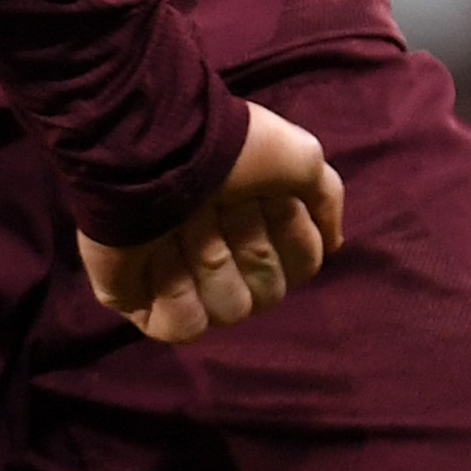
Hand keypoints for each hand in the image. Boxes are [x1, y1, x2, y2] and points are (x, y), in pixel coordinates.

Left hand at [75, 98, 343, 343]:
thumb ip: (325, 197)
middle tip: (213, 207)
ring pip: (229, 310)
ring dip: (208, 262)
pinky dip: (174, 294)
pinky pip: (182, 326)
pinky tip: (158, 255)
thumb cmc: (225, 146)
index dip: (289, 234)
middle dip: (247, 246)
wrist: (149, 143)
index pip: (303, 266)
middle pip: (267, 294)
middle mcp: (224, 254)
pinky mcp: (139, 299)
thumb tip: (331, 246)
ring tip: (178, 224)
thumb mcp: (297, 154)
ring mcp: (181, 280)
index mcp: (258, 224)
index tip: (265, 197)